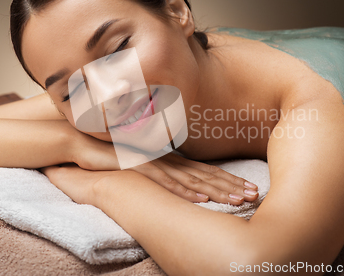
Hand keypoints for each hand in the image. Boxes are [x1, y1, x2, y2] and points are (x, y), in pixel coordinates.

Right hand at [128, 153, 258, 204]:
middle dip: (232, 186)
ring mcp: (158, 163)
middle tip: (254, 195)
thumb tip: (183, 184)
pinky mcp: (142, 167)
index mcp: (175, 161)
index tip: (250, 188)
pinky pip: (166, 182)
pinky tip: (201, 199)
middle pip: (207, 176)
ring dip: (217, 191)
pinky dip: (185, 191)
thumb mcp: (148, 164)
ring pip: (192, 180)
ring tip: (237, 200)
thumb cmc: (120, 155)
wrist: (89, 142)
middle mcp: (171, 161)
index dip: (230, 181)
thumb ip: (165, 171)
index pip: (208, 172)